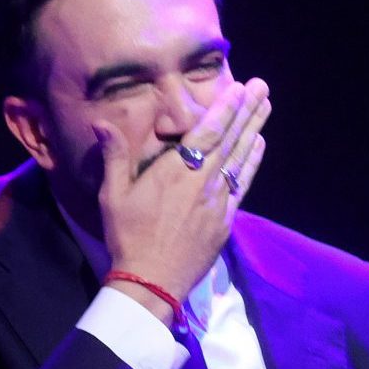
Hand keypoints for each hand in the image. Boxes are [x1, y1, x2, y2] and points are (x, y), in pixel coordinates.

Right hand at [94, 78, 271, 312]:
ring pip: (240, 158)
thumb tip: (101, 122)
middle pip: (229, 139)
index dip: (225, 108)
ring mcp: (217, 201)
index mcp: (175, 172)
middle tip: (262, 86)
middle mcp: (202, 181)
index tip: (239, 88)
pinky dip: (251, 162)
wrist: (151, 282)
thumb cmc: (127, 237)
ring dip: (254, 129)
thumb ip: (114, 156)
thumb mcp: (112, 195)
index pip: (206, 132)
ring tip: (266, 105)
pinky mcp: (225, 220)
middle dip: (247, 110)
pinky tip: (258, 145)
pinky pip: (242, 184)